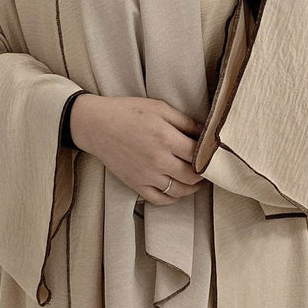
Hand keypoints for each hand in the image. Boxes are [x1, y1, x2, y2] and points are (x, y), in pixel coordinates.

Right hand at [70, 93, 206, 205]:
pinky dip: (172, 198)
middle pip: (192, 176)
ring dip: (192, 188)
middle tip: (207, 168)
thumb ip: (185, 121)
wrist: (96, 125)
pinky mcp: (136, 184)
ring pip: (179, 191)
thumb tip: (205, 133)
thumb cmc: (128, 112)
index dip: (208, 155)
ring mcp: (147, 175)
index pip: (198, 155)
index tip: (211, 154)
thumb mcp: (160, 108)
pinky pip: (160, 199)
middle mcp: (158, 160)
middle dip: (203, 174)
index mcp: (166, 138)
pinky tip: (177, 190)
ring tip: (196, 181)